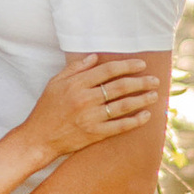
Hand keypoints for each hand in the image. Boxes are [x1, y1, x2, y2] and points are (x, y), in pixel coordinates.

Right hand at [27, 53, 155, 162]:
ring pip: (123, 105)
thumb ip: (75, 68)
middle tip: (155, 79)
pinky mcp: (95, 134)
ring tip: (154, 95)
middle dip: (140, 81)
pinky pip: (120, 126)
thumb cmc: (46, 108)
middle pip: (120, 86)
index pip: (108, 70)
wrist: (39, 137)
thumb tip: (95, 56)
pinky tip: (146, 115)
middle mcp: (85, 99)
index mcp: (76, 84)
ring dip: (142, 99)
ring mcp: (91, 117)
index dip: (127, 65)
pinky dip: (135, 120)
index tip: (141, 64)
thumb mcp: (55, 82)